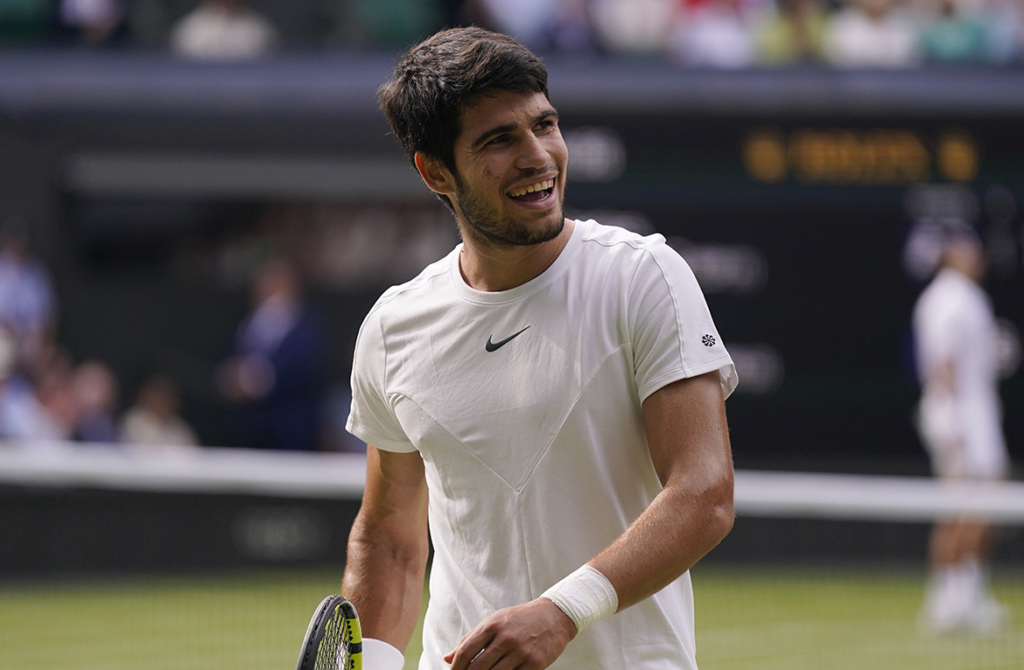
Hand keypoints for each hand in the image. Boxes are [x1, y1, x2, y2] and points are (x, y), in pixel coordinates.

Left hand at [444, 598, 576, 669]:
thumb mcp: (494, 621)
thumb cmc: (520, 619)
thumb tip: (448, 658)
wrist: (555, 616)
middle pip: (477, 668)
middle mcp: (506, 638)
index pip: (466, 651)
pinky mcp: (535, 664)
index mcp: (493, 625)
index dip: (456, 667)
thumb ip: (470, 639)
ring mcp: (521, 652)